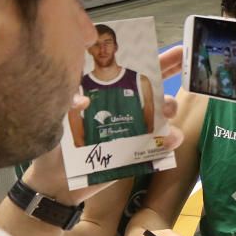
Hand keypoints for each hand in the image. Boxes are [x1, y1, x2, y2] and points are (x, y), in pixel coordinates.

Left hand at [24, 47, 185, 206]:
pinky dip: (170, 140)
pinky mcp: (140, 152)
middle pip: (154, 85)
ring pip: (162, 113)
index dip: (154, 57)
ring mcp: (135, 130)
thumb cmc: (55, 146)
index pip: (132, 69)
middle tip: (180, 68)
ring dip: (169, 107)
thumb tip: (84, 100)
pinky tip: (170, 138)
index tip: (177, 50)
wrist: (57, 185)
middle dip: (171, 73)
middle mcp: (125, 108)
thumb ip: (66, 105)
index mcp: (106, 93)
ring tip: (166, 111)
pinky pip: (162, 144)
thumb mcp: (56, 120)